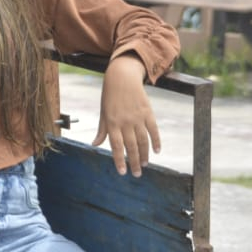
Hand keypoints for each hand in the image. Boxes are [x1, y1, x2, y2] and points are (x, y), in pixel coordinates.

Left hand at [93, 54, 160, 176]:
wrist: (122, 78)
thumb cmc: (110, 97)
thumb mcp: (103, 113)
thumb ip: (102, 131)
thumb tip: (94, 145)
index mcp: (111, 123)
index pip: (116, 146)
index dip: (119, 160)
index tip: (122, 172)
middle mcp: (125, 122)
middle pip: (131, 146)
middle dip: (134, 162)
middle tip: (137, 174)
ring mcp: (137, 117)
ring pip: (143, 141)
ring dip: (144, 154)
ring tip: (144, 165)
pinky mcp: (148, 112)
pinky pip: (153, 130)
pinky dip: (156, 141)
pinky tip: (157, 151)